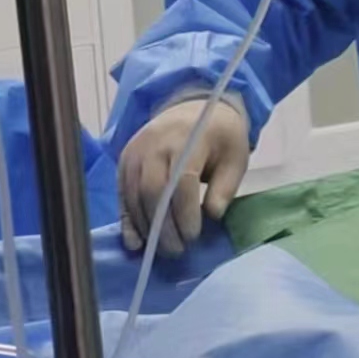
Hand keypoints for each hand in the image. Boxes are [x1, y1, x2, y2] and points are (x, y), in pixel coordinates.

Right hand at [118, 98, 248, 256]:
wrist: (194, 107)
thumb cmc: (219, 136)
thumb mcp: (235, 156)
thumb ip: (226, 186)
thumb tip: (212, 216)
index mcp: (189, 138)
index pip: (182, 180)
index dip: (185, 212)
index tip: (193, 236)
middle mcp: (156, 143)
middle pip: (153, 190)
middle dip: (163, 225)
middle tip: (176, 250)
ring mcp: (136, 151)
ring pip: (134, 195)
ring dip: (146, 226)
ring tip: (161, 249)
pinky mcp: (124, 160)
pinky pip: (122, 194)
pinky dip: (127, 220)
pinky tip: (136, 242)